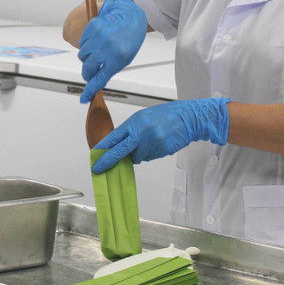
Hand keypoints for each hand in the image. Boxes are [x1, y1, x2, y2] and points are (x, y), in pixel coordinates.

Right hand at [78, 0, 146, 102]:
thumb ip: (110, 69)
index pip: (100, 78)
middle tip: (91, 71)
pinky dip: (86, 44)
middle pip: (87, 68)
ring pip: (82, 55)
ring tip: (98, 50)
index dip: (90, 90)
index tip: (84, 97)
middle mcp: (107, 47)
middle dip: (88, 72)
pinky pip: (82, 42)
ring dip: (87, 56)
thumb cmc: (130, 37)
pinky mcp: (92, 28)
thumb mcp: (125, 58)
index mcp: (117, 58)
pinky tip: (96, 40)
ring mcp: (98, 37)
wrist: (130, 16)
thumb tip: (97, 81)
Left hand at [92, 98, 230, 172]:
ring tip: (151, 140)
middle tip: (98, 168)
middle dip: (108, 161)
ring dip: (139, 153)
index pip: (114, 137)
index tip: (95, 155)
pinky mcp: (160, 151)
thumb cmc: (166, 115)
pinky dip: (150, 153)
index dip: (103, 148)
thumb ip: (131, 131)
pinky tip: (158, 143)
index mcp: (135, 122)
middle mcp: (142, 133)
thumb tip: (120, 146)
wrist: (188, 118)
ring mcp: (151, 143)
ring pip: (137, 157)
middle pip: (120, 151)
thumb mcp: (143, 118)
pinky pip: (149, 157)